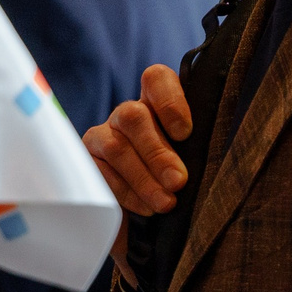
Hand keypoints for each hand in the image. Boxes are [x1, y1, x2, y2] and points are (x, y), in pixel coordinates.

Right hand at [83, 65, 192, 214]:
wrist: (144, 211)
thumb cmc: (174, 178)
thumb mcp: (192, 159)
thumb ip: (198, 151)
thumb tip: (206, 160)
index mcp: (156, 103)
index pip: (156, 79)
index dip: (170, 101)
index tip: (185, 134)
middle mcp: (126, 114)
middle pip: (134, 117)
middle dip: (158, 152)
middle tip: (178, 181)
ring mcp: (102, 136)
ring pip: (117, 147)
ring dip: (144, 178)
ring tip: (166, 203)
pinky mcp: (86, 162)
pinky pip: (101, 173)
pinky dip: (127, 193)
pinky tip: (146, 208)